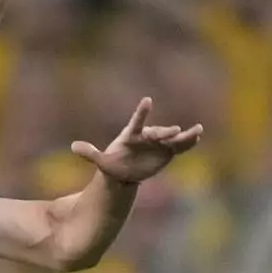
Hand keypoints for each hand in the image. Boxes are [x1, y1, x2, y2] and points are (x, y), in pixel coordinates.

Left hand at [71, 98, 202, 183]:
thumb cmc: (112, 165)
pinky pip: (179, 147)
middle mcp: (146, 137)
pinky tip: (198, 136)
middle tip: (175, 131)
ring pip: (172, 138)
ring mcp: (158, 143)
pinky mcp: (167, 152)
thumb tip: (73, 147)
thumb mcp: (101, 162)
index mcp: (130, 136)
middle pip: (157, 132)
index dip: (142, 112)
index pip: (136, 122)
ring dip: (185, 135)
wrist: (124, 172)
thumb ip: (90, 154)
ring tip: (198, 130)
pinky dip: (188, 143)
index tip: (147, 100)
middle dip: (165, 132)